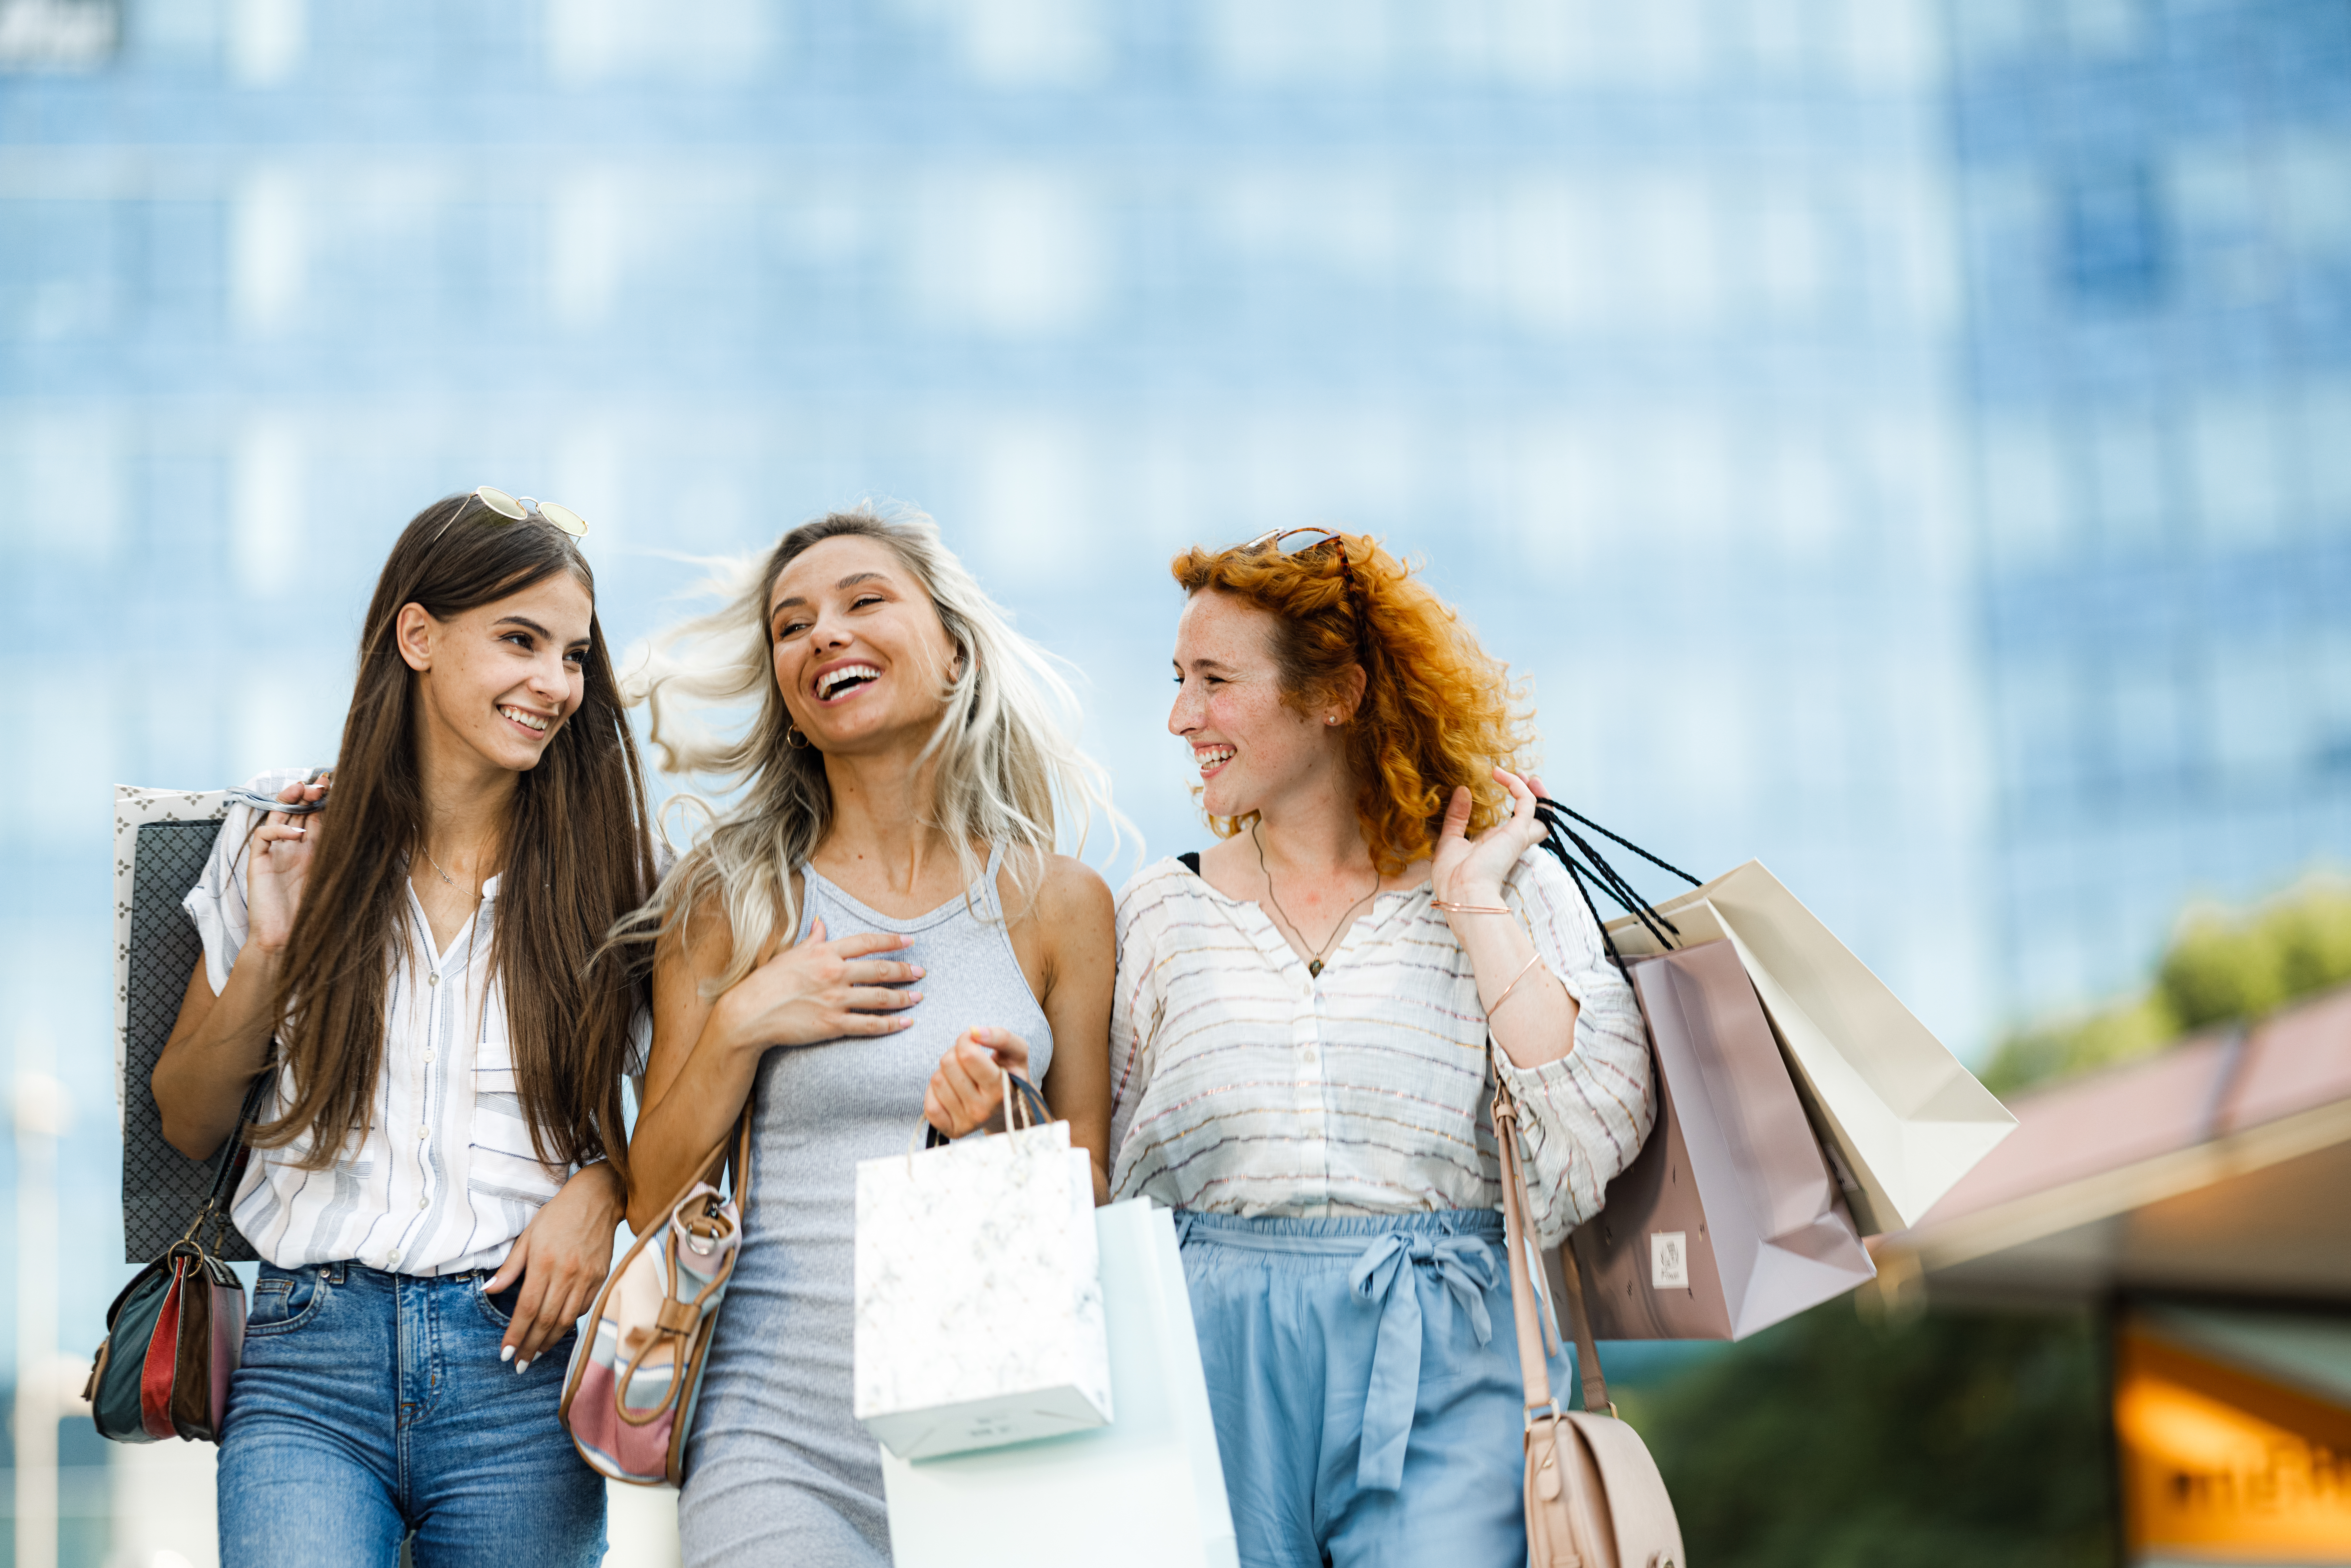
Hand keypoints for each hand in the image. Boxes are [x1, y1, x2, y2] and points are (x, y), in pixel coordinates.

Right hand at [246, 774, 329, 952]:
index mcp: (313, 851)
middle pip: (297, 810)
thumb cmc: (312, 915)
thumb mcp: (334, 878)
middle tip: (322, 783)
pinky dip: (278, 829)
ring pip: (276, 815)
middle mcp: (293, 848)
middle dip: (309, 793)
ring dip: (290, 800)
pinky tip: (296, 833)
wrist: (286, 939)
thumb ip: (343, 857)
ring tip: (305, 791)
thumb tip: (368, 834)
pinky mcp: (258, 862)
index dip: (327, 801)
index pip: (318, 817)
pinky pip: (263, 836)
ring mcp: (275, 853)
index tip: (341, 787)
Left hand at [487, 1162, 623, 1371]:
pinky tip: (557, 1331)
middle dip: (530, 1346)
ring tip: (536, 1355)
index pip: (526, 1308)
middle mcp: (566, 1273)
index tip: (506, 1354)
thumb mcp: (528, 1235)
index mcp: (544, 1262)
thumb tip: (488, 1290)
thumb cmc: (558, 1215)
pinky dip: (569, 1323)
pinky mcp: (600, 1277)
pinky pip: (582, 1308)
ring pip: (566, 1320)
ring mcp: (586, 1277)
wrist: (598, 1198)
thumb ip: (510, 1267)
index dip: (515, 1334)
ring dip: (549, 1341)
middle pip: (545, 1320)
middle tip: (519, 1365)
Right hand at [716, 918, 923, 1049]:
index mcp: (825, 953)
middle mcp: (834, 973)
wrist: (750, 1013)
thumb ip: (813, 940)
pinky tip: (905, 1023)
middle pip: (879, 969)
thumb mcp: (791, 954)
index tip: (910, 940)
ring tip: (918, 997)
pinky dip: (890, 1024)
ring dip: (903, 997)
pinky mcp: (833, 1024)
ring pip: (879, 998)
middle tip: (921, 972)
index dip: (891, 940)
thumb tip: (822, 923)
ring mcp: (834, 1000)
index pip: (866, 942)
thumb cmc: (768, 982)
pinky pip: (869, 1024)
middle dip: (904, 970)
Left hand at [923, 1027, 1031, 1139]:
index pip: (968, 1055)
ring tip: (962, 1075)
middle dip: (955, 1053)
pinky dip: (936, 1092)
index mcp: (1001, 1090)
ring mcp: (966, 1123)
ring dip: (946, 1071)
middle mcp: (983, 1110)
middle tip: (967, 1059)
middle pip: (948, 1064)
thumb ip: (1001, 1037)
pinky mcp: (951, 1131)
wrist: (1010, 1110)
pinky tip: (952, 1091)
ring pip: (937, 1081)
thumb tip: (974, 1031)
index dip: (965, 1039)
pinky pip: (929, 1103)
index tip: (973, 1040)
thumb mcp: (1016, 1052)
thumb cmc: (1010, 1074)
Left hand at [1430, 767, 1545, 909]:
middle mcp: (1510, 842)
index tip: (1501, 779)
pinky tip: (1500, 776)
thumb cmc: (1453, 876)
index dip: (1516, 803)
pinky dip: (1517, 786)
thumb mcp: (1450, 839)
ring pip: (1541, 811)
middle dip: (1534, 795)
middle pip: (1537, 817)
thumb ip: (1457, 816)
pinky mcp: (1518, 833)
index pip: (1516, 823)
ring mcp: (1516, 837)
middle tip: (1524, 776)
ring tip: (1524, 774)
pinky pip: (1527, 803)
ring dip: (1535, 790)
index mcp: (1496, 846)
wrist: (1461, 891)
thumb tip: (1462, 790)